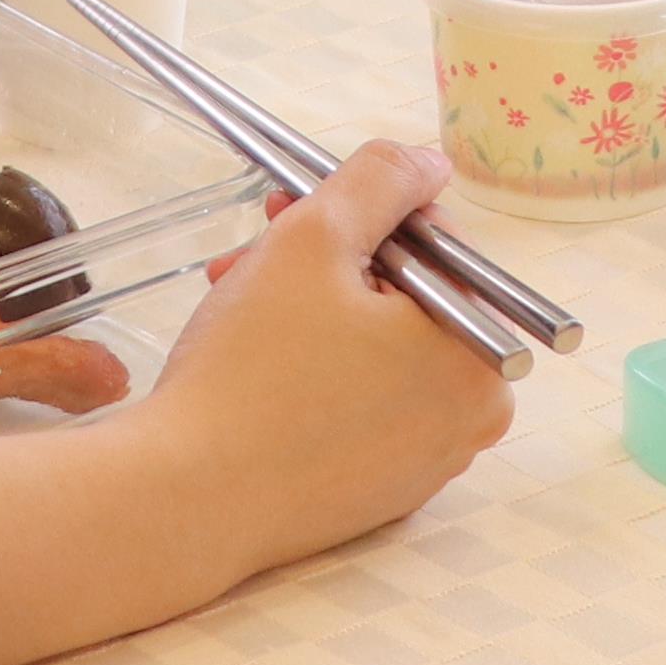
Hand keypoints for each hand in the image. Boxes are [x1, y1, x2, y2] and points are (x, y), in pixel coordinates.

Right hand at [133, 139, 512, 576]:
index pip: (436, 248)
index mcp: (480, 360)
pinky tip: (254, 365)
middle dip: (328, 266)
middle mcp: (470, 422)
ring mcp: (424, 466)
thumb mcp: (313, 241)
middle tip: (254, 252)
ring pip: (378, 352)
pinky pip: (360, 408)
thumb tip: (429, 163)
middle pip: (407, 301)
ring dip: (313, 313)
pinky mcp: (376, 494)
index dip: (361, 217)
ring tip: (236, 300)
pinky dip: (316, 376)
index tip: (292, 214)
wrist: (185, 501)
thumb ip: (379, 181)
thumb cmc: (251, 370)